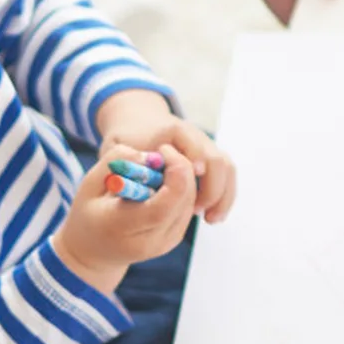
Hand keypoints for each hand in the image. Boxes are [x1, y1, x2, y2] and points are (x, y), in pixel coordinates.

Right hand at [52, 144, 197, 295]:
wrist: (92, 253)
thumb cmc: (89, 213)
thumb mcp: (89, 184)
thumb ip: (116, 162)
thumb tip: (151, 156)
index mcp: (122, 229)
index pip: (163, 206)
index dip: (174, 172)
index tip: (163, 150)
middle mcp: (149, 242)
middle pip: (183, 199)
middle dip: (181, 168)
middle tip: (164, 152)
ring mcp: (165, 243)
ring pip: (190, 200)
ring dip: (182, 177)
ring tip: (158, 170)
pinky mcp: (175, 238)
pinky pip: (188, 205)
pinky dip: (182, 188)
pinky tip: (162, 183)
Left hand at [95, 89, 236, 223]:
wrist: (140, 124)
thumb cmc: (127, 140)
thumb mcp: (117, 148)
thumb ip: (124, 162)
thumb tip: (138, 182)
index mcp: (173, 130)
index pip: (192, 143)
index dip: (196, 158)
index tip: (195, 175)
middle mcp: (196, 136)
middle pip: (216, 159)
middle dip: (211, 187)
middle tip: (197, 211)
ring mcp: (206, 147)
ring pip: (226, 168)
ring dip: (222, 195)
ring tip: (210, 219)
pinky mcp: (210, 159)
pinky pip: (226, 175)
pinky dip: (224, 196)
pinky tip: (213, 216)